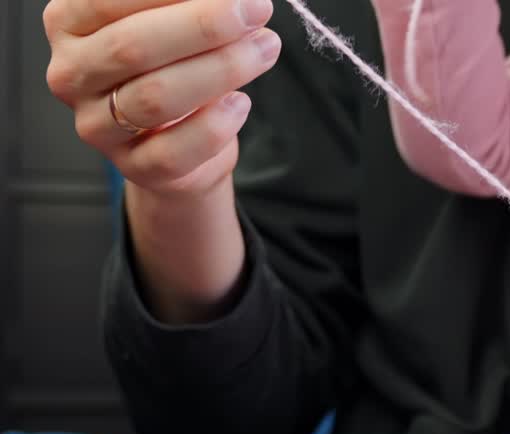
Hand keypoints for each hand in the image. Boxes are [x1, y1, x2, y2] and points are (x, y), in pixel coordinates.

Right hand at [44, 0, 280, 196]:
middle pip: (132, 46)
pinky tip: (241, 102)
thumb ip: (185, 3)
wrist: (179, 137)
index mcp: (69, 23)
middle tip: (256, 10)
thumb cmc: (173, 64)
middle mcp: (72, 74)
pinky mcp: (134, 167)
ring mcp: (98, 125)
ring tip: (264, 48)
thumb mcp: (171, 20)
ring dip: (221, 69)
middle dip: (204, 25)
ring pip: (155, 98)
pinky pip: (175, 151)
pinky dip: (215, 125)